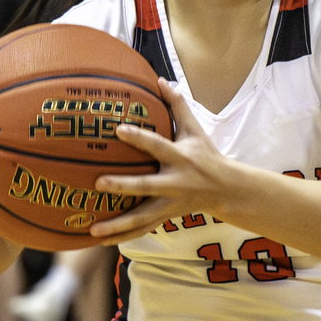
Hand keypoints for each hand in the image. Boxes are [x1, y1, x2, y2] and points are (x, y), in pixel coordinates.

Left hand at [91, 79, 230, 243]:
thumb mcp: (196, 130)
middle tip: (99, 183)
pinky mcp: (167, 216)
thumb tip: (160, 80)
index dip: (140, 138)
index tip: (118, 130)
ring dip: (118, 224)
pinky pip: (142, 229)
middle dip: (124, 186)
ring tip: (93, 229)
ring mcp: (171, 203)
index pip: (158, 146)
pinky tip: (101, 240)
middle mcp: (176, 183)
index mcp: (181, 158)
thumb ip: (178, 105)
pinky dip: (123, 236)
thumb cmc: (207, 155)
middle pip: (147, 186)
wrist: (226, 190)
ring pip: (142, 217)